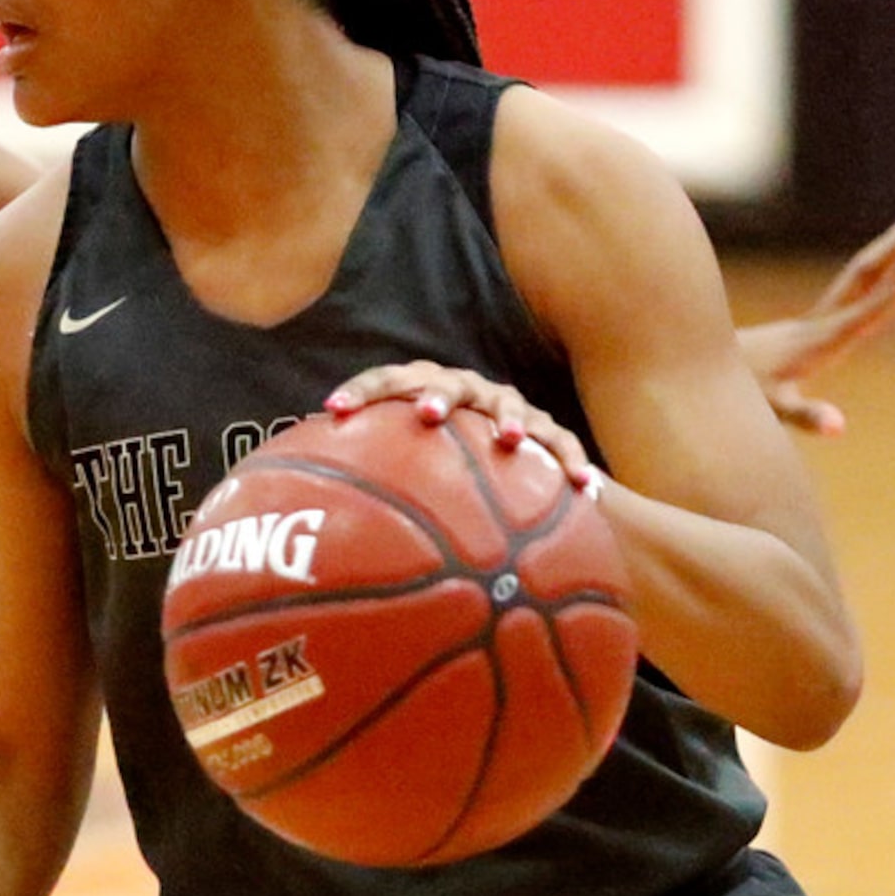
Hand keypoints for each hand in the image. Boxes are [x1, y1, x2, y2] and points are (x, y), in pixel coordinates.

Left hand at [323, 362, 599, 493]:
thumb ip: (364, 473)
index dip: (360, 392)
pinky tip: (583, 486)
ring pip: (508, 405)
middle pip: (448, 384)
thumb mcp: (401, 460)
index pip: (385, 382)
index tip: (333, 409)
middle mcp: (464, 390)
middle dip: (436, 396)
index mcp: (422, 389)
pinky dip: (570, 461)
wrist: (502, 446)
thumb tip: (310, 513)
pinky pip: (559, 444)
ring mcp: (506, 406)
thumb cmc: (437, 458)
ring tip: (506, 439)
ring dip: (507, 419)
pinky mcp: (544, 429)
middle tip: (426, 414)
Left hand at [737, 206, 894, 434]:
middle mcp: (820, 324)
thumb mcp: (773, 409)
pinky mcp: (810, 327)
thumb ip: (806, 417)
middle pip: (865, 275)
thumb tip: (839, 427)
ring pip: (860, 275)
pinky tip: (894, 258)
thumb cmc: (736, 397)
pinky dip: (877, 266)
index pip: (867, 310)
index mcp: (819, 343)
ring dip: (892, 246)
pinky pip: (853, 287)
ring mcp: (815, 322)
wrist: (694, 375)